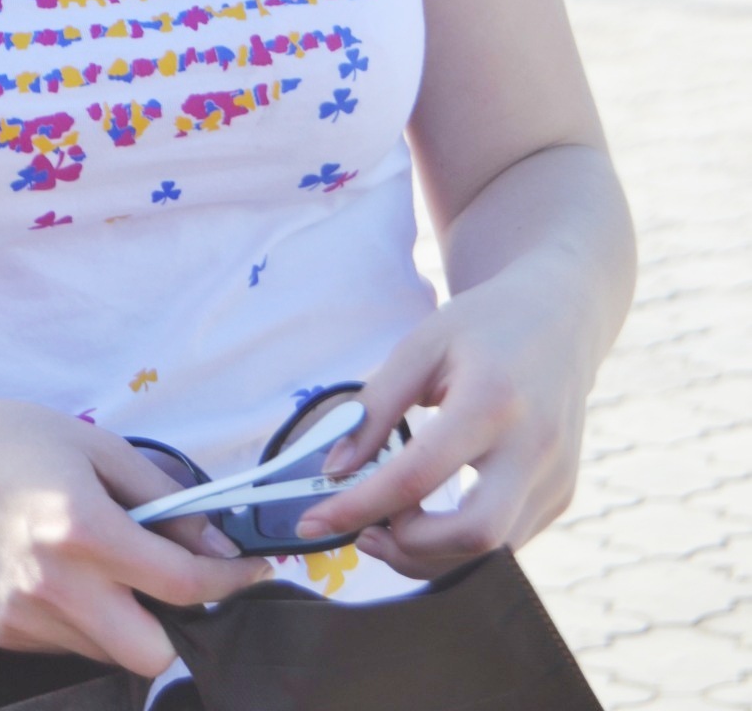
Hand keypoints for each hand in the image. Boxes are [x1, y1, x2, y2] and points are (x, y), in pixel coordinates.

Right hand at [0, 394, 272, 673]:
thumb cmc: (20, 441)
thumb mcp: (100, 446)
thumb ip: (163, 498)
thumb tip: (218, 545)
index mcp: (81, 527)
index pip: (179, 583)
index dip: (229, 581)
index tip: (252, 570)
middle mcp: (53, 583)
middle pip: (153, 653)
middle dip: (179, 626)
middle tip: (176, 582)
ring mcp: (24, 616)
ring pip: (112, 653)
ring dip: (130, 621)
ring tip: (109, 565)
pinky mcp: (3, 633)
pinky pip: (72, 644)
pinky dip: (88, 620)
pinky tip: (68, 574)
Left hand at [296, 267, 590, 579]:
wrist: (560, 318)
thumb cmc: (482, 326)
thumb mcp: (420, 347)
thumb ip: (374, 408)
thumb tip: (336, 472)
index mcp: (491, 400)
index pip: (418, 475)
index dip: (359, 506)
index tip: (313, 523)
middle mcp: (533, 447)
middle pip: (473, 537)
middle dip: (409, 549)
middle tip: (366, 531)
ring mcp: (555, 477)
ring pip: (492, 553)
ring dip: (432, 555)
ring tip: (388, 524)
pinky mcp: (561, 495)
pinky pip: (507, 541)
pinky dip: (460, 544)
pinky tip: (431, 516)